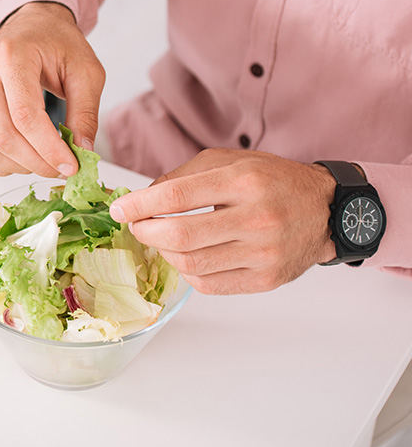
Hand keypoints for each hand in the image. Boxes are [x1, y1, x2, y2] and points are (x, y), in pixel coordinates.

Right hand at [0, 1, 104, 177]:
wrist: (31, 26)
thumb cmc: (56, 43)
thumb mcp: (86, 71)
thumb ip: (85, 113)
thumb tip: (82, 152)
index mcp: (11, 54)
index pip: (25, 115)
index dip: (49, 149)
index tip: (71, 165)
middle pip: (1, 136)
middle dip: (35, 162)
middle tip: (59, 168)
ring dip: (15, 166)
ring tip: (39, 160)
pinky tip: (17, 158)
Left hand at [109, 149, 337, 293]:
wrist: (326, 209)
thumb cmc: (271, 180)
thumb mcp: (228, 161)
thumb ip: (182, 177)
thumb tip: (141, 199)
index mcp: (244, 182)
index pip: (176, 197)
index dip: (140, 205)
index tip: (120, 208)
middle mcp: (256, 218)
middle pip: (180, 236)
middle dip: (145, 232)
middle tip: (136, 224)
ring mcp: (264, 253)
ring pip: (191, 265)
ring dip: (164, 253)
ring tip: (161, 239)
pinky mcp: (267, 279)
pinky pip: (210, 285)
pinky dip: (187, 272)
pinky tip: (187, 255)